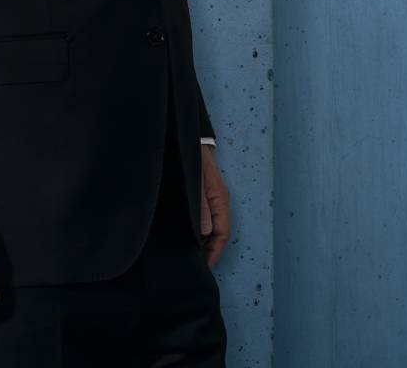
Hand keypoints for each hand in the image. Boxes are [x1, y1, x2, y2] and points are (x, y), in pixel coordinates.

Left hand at [199, 143, 230, 266]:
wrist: (188, 139)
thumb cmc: (194, 159)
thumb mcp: (196, 182)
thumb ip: (201, 207)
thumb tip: (204, 233)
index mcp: (220, 201)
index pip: (222, 234)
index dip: (214, 252)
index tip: (204, 268)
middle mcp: (217, 202)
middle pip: (217, 234)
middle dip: (207, 251)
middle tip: (194, 267)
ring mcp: (210, 199)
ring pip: (208, 227)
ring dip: (201, 242)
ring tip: (188, 255)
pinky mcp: (200, 196)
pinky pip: (201, 218)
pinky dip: (195, 230)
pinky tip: (184, 235)